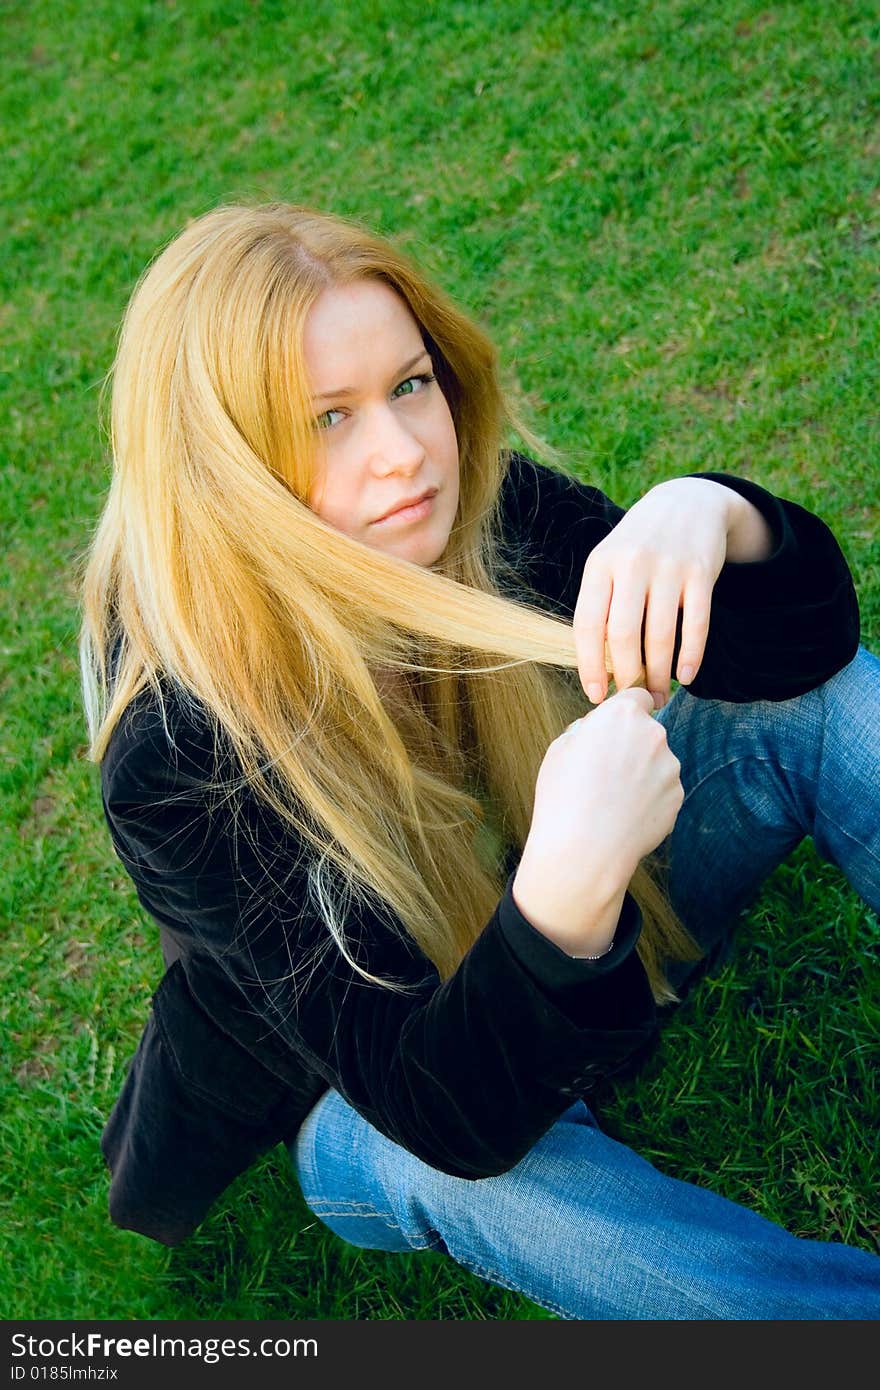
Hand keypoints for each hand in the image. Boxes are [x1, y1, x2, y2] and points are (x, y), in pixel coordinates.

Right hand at [514, 686, 683, 954]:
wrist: (585, 849)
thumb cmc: (564, 795)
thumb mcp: (560, 748)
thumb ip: (587, 729)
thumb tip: (598, 729)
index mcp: (622, 714)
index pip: (636, 695)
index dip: (625, 710)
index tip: (614, 727)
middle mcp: (654, 734)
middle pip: (647, 731)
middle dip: (632, 745)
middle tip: (604, 772)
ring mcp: (670, 766)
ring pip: (656, 762)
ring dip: (641, 773)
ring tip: (612, 800)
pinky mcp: (677, 796)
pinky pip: (662, 790)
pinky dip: (648, 799)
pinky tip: (625, 815)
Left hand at [575, 478, 730, 707]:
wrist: (686, 503)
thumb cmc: (638, 547)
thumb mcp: (609, 564)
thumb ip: (601, 607)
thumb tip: (600, 670)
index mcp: (600, 565)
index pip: (587, 624)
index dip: (589, 665)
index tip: (596, 695)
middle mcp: (631, 564)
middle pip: (623, 635)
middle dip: (627, 676)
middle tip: (632, 698)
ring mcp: (668, 567)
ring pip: (660, 635)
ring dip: (659, 673)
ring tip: (658, 694)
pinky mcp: (701, 572)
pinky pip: (696, 624)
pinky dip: (691, 656)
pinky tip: (685, 675)